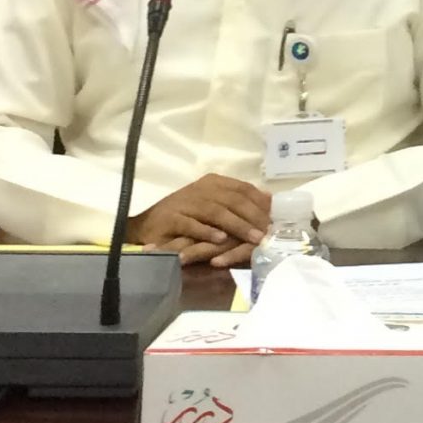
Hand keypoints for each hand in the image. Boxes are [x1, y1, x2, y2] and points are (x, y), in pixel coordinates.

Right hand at [128, 176, 270, 265]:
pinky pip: (192, 224)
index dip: (260, 203)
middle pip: (233, 200)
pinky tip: (221, 240)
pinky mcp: (170, 218)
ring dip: (236, 225)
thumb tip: (268, 200)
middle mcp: (201, 189)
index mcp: (213, 182)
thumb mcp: (212, 204)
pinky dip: (207, 232)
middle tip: (267, 231)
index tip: (275, 218)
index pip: (243, 189)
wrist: (147, 223)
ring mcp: (185, 202)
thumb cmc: (185, 215)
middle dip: (253, 216)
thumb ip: (236, 201)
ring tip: (252, 238)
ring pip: (216, 212)